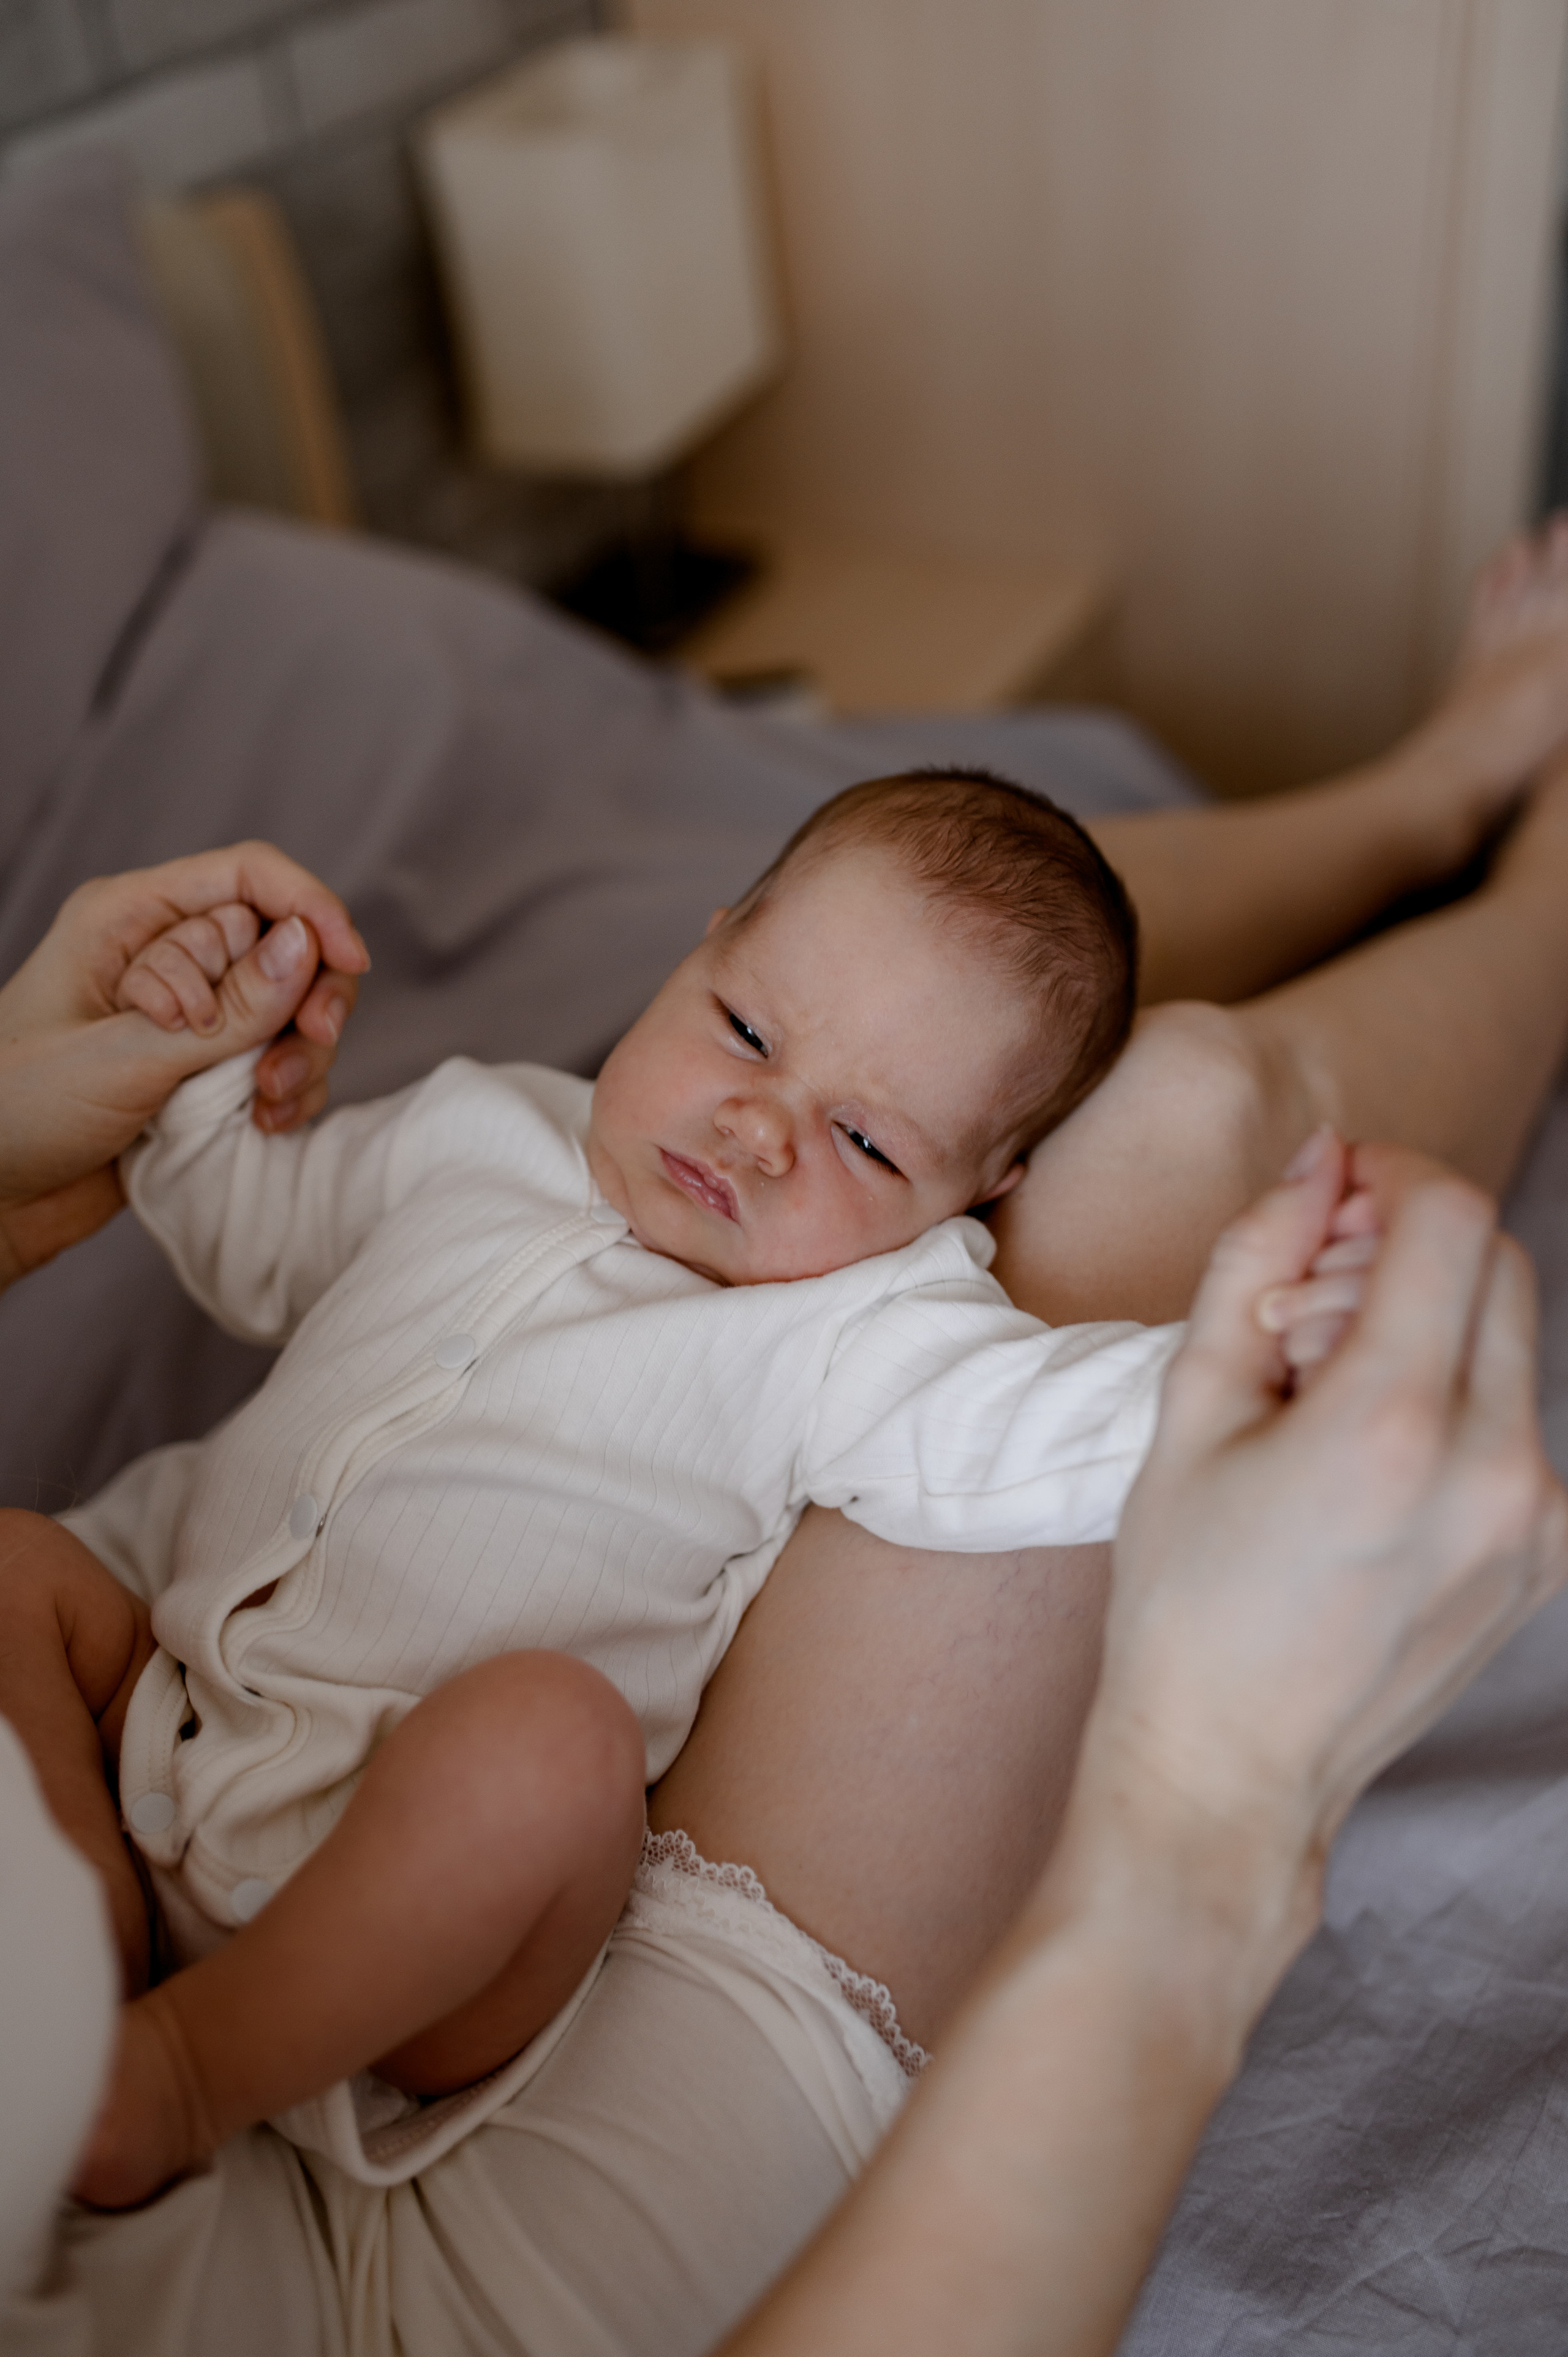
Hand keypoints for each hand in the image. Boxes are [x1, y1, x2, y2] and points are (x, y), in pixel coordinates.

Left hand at [0, 845, 368, 1286]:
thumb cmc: (15, 1112)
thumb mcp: (122, 1058)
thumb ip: (227, 1011)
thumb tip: (308, 947)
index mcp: (129, 919)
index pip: (248, 878)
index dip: (310, 908)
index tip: (350, 963)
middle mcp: (168, 956)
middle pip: (286, 944)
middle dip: (311, 997)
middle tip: (310, 1046)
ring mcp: (191, 1015)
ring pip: (292, 1008)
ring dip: (301, 1055)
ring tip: (269, 1105)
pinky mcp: (204, 1070)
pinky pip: (279, 1061)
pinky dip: (290, 1091)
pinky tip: (265, 1125)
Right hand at [1091, 1131, 1567, 1980]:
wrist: (1232, 1772)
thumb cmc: (1185, 1601)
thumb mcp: (1187, 1414)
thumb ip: (1253, 1264)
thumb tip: (1315, 1162)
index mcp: (1393, 1423)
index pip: (1444, 1216)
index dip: (1385, 1172)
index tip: (1327, 1194)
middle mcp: (1497, 1466)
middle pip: (1494, 1261)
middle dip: (1404, 1238)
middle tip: (1306, 1294)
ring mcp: (1537, 1518)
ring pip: (1510, 1337)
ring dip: (1427, 1316)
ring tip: (1323, 1391)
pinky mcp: (1546, 1555)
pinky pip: (1516, 1419)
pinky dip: (1450, 1393)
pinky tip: (1363, 1455)